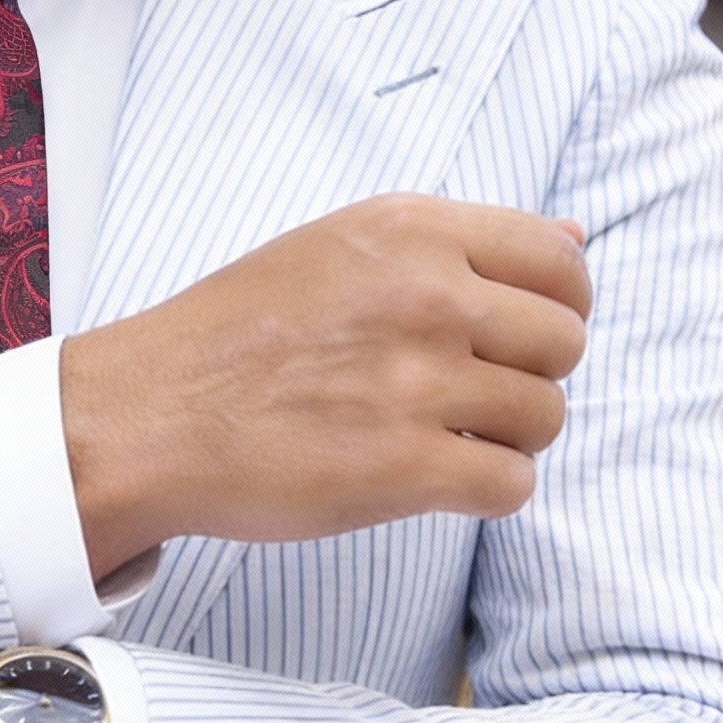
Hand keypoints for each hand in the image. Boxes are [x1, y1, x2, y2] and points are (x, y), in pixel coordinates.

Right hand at [61, 194, 591, 576]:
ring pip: (546, 417)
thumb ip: (453, 244)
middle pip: (564, 343)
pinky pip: (512, 485)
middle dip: (530, 375)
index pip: (562, 260)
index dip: (556, 306)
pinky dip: (486, 491)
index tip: (513, 335)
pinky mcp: (405, 469)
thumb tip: (577, 237)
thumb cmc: (230, 336)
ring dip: (508, 438)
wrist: (144, 417)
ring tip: (445, 439)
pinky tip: (435, 482)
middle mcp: (425, 297)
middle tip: (468, 395)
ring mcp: (417, 384)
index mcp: (411, 231)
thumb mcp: (337, 248)